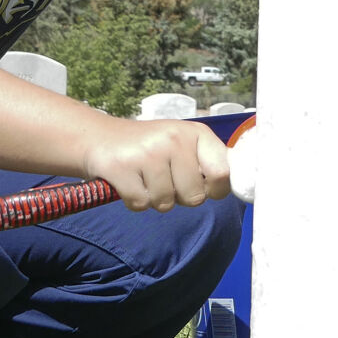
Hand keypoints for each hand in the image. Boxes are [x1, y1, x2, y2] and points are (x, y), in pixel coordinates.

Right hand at [80, 117, 230, 212]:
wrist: (99, 137)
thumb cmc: (149, 146)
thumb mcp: (182, 144)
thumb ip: (207, 161)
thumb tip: (239, 183)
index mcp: (196, 133)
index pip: (223, 173)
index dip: (215, 190)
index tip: (203, 188)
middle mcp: (174, 139)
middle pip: (194, 196)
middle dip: (179, 197)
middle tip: (164, 179)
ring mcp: (147, 152)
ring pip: (166, 203)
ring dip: (155, 199)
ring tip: (145, 177)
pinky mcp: (122, 167)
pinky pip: (141, 204)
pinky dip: (134, 201)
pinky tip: (129, 182)